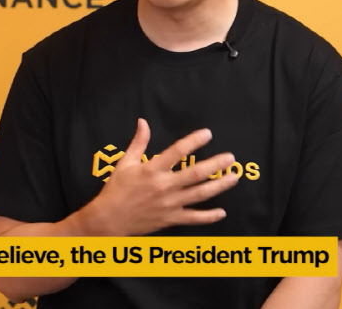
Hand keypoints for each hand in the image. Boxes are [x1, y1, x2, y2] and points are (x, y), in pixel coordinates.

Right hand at [84, 118, 238, 235]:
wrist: (108, 220)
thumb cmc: (116, 189)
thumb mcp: (125, 163)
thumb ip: (138, 142)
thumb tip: (143, 121)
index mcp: (152, 170)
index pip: (177, 152)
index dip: (194, 141)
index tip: (207, 134)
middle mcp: (164, 186)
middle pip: (195, 174)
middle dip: (215, 165)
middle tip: (230, 158)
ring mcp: (169, 204)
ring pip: (199, 195)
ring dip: (218, 186)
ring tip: (233, 178)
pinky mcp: (170, 219)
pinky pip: (193, 218)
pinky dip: (208, 217)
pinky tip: (221, 212)